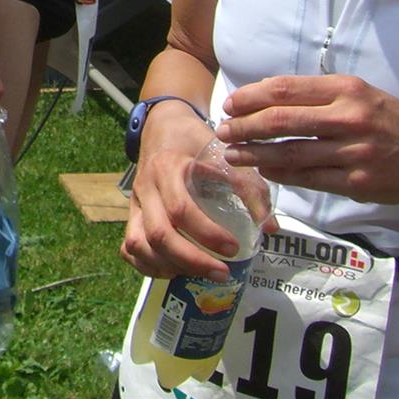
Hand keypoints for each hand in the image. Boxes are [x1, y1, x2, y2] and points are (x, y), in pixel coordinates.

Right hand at [120, 108, 246, 280]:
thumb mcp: (221, 152)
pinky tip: (172, 269)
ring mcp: (136, 203)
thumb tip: (269, 227)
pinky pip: (128, 247)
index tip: (233, 247)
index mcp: (167, 169)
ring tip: (198, 273)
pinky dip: (147, 265)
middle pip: (158, 234)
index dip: (207, 233)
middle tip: (222, 272)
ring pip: (139, 244)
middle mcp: (146, 188)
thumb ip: (247, 186)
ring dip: (169, 266)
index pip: (181, 209)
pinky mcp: (132, 214)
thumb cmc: (193, 139)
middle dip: (192, 260)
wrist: (162, 124)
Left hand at [216, 73, 398, 209]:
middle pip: (281, 121)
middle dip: (244, 127)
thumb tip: (266, 97)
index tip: (231, 104)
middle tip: (223, 131)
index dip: (251, 97)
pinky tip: (264, 170)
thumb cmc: (391, 120)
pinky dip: (281, 174)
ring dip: (255, 154)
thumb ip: (318, 96)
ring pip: (291, 153)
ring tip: (233, 154)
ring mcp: (353, 152)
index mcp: (346, 89)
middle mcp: (349, 118)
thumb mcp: (360, 93)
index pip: (285, 89)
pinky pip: (309, 178)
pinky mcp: (357, 182)